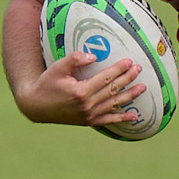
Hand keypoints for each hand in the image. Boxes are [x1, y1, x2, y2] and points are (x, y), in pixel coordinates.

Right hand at [17, 52, 144, 127]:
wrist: (36, 107)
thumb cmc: (46, 84)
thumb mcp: (57, 68)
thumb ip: (74, 59)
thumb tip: (93, 56)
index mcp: (80, 91)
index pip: (105, 78)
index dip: (119, 69)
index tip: (129, 62)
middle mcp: (87, 105)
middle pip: (113, 90)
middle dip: (128, 79)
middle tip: (139, 69)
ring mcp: (88, 115)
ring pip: (114, 104)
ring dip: (130, 96)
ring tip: (143, 88)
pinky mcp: (88, 122)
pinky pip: (108, 121)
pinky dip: (122, 119)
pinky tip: (135, 117)